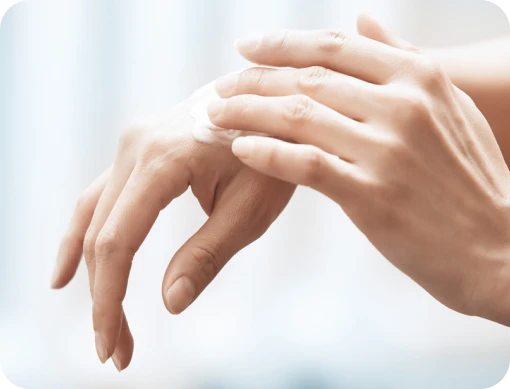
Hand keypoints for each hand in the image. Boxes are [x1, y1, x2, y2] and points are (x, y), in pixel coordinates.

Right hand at [51, 92, 294, 369]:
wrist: (271, 104)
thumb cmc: (272, 153)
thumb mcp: (250, 208)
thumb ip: (208, 254)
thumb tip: (170, 302)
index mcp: (164, 159)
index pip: (117, 241)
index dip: (109, 298)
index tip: (113, 345)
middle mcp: (136, 146)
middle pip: (101, 234)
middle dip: (104, 296)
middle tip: (115, 350)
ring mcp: (133, 143)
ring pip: (96, 217)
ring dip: (93, 272)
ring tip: (101, 320)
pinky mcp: (138, 149)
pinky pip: (100, 196)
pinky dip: (84, 234)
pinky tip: (67, 267)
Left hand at [207, 13, 509, 325]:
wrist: (498, 249)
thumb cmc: (472, 181)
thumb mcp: (450, 106)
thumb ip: (406, 60)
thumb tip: (363, 20)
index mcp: (419, 79)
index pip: (334, 48)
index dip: (282, 44)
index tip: (246, 49)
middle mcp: (401, 106)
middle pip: (307, 79)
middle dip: (253, 80)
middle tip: (219, 86)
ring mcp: (385, 150)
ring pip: (298, 116)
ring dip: (247, 112)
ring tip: (215, 113)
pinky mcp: (370, 195)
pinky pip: (305, 164)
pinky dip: (267, 153)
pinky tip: (239, 148)